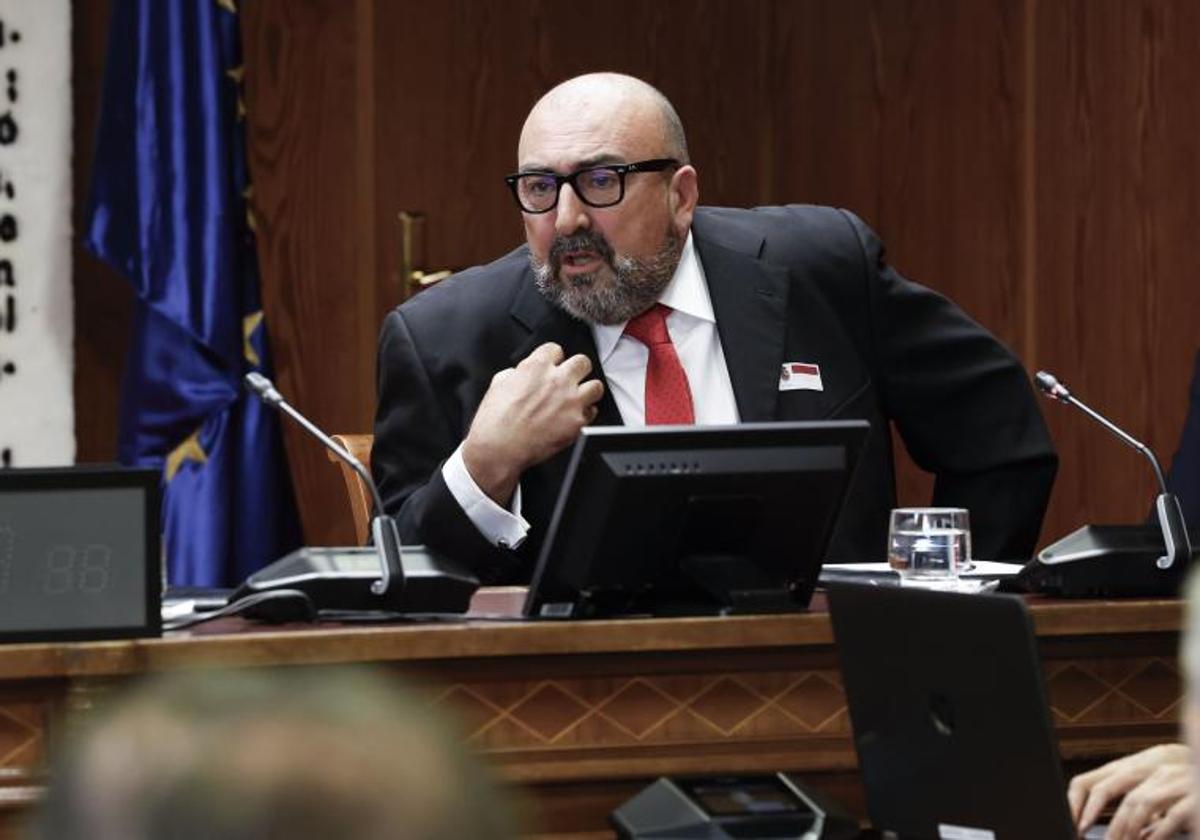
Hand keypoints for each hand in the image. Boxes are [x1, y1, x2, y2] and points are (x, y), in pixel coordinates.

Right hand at [462, 342, 603, 504]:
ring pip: (596, 386)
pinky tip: (574, 416)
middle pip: (582, 362)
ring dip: (587, 391)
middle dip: (577, 370)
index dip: (553, 359)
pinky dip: (585, 414)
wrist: (499, 448)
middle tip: (571, 379)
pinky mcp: (577, 422)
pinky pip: (593, 412)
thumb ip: (517, 373)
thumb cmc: (495, 421)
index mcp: (536, 366)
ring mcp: (570, 401)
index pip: (556, 349)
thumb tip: (522, 374)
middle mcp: (557, 380)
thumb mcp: (498, 384)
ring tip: (578, 397)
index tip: (552, 366)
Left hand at [1068, 743, 1193, 838]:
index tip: (1072, 826)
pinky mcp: (1194, 794)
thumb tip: (1120, 833)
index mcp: (1127, 768)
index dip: (1075, 804)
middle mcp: (1145, 768)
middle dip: (1091, 816)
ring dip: (1124, 829)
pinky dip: (1158, 832)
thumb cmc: (1180, 782)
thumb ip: (1132, 806)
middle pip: (1106, 789)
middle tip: (1087, 836)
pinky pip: (1172, 815)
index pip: (1087, 781)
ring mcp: (1170, 778)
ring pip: (1137, 803)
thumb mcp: (1150, 788)